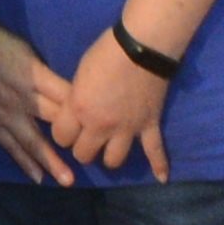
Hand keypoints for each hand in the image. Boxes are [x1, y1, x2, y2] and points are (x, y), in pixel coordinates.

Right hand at [0, 22, 80, 184]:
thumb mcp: (24, 49)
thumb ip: (44, 73)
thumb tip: (69, 91)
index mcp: (30, 74)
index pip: (64, 95)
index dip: (83, 109)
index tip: (103, 122)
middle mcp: (20, 97)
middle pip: (53, 120)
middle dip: (73, 139)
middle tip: (91, 158)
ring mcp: (4, 113)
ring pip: (31, 141)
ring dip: (50, 160)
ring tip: (67, 180)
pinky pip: (10, 146)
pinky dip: (24, 162)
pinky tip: (37, 177)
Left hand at [59, 33, 178, 171]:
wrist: (142, 46)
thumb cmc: (106, 52)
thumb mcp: (80, 74)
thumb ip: (76, 98)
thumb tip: (77, 110)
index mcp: (79, 109)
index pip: (61, 138)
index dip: (62, 133)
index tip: (67, 127)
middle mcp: (100, 125)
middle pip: (84, 155)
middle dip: (82, 147)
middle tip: (86, 137)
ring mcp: (127, 129)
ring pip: (113, 161)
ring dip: (109, 156)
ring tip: (109, 148)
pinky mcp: (149, 126)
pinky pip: (155, 151)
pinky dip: (160, 165)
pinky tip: (162, 178)